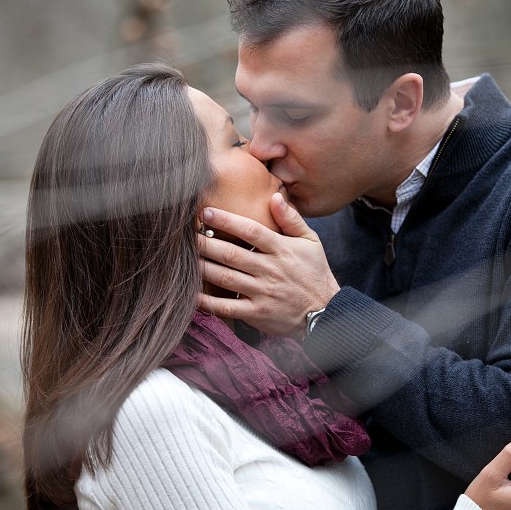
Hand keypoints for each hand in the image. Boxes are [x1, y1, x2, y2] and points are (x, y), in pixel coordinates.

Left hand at [197, 192, 340, 336]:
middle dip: (205, 243)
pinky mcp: (256, 313)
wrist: (326, 311)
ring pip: (224, 278)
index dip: (225, 220)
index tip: (205, 212)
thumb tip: (275, 196)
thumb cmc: (315, 272)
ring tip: (184, 258)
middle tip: (186, 234)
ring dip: (201, 267)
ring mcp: (262, 292)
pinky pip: (227, 307)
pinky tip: (191, 294)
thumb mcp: (311, 241)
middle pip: (230, 253)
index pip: (249, 230)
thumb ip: (291, 219)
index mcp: (281, 249)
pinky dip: (207, 302)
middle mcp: (269, 269)